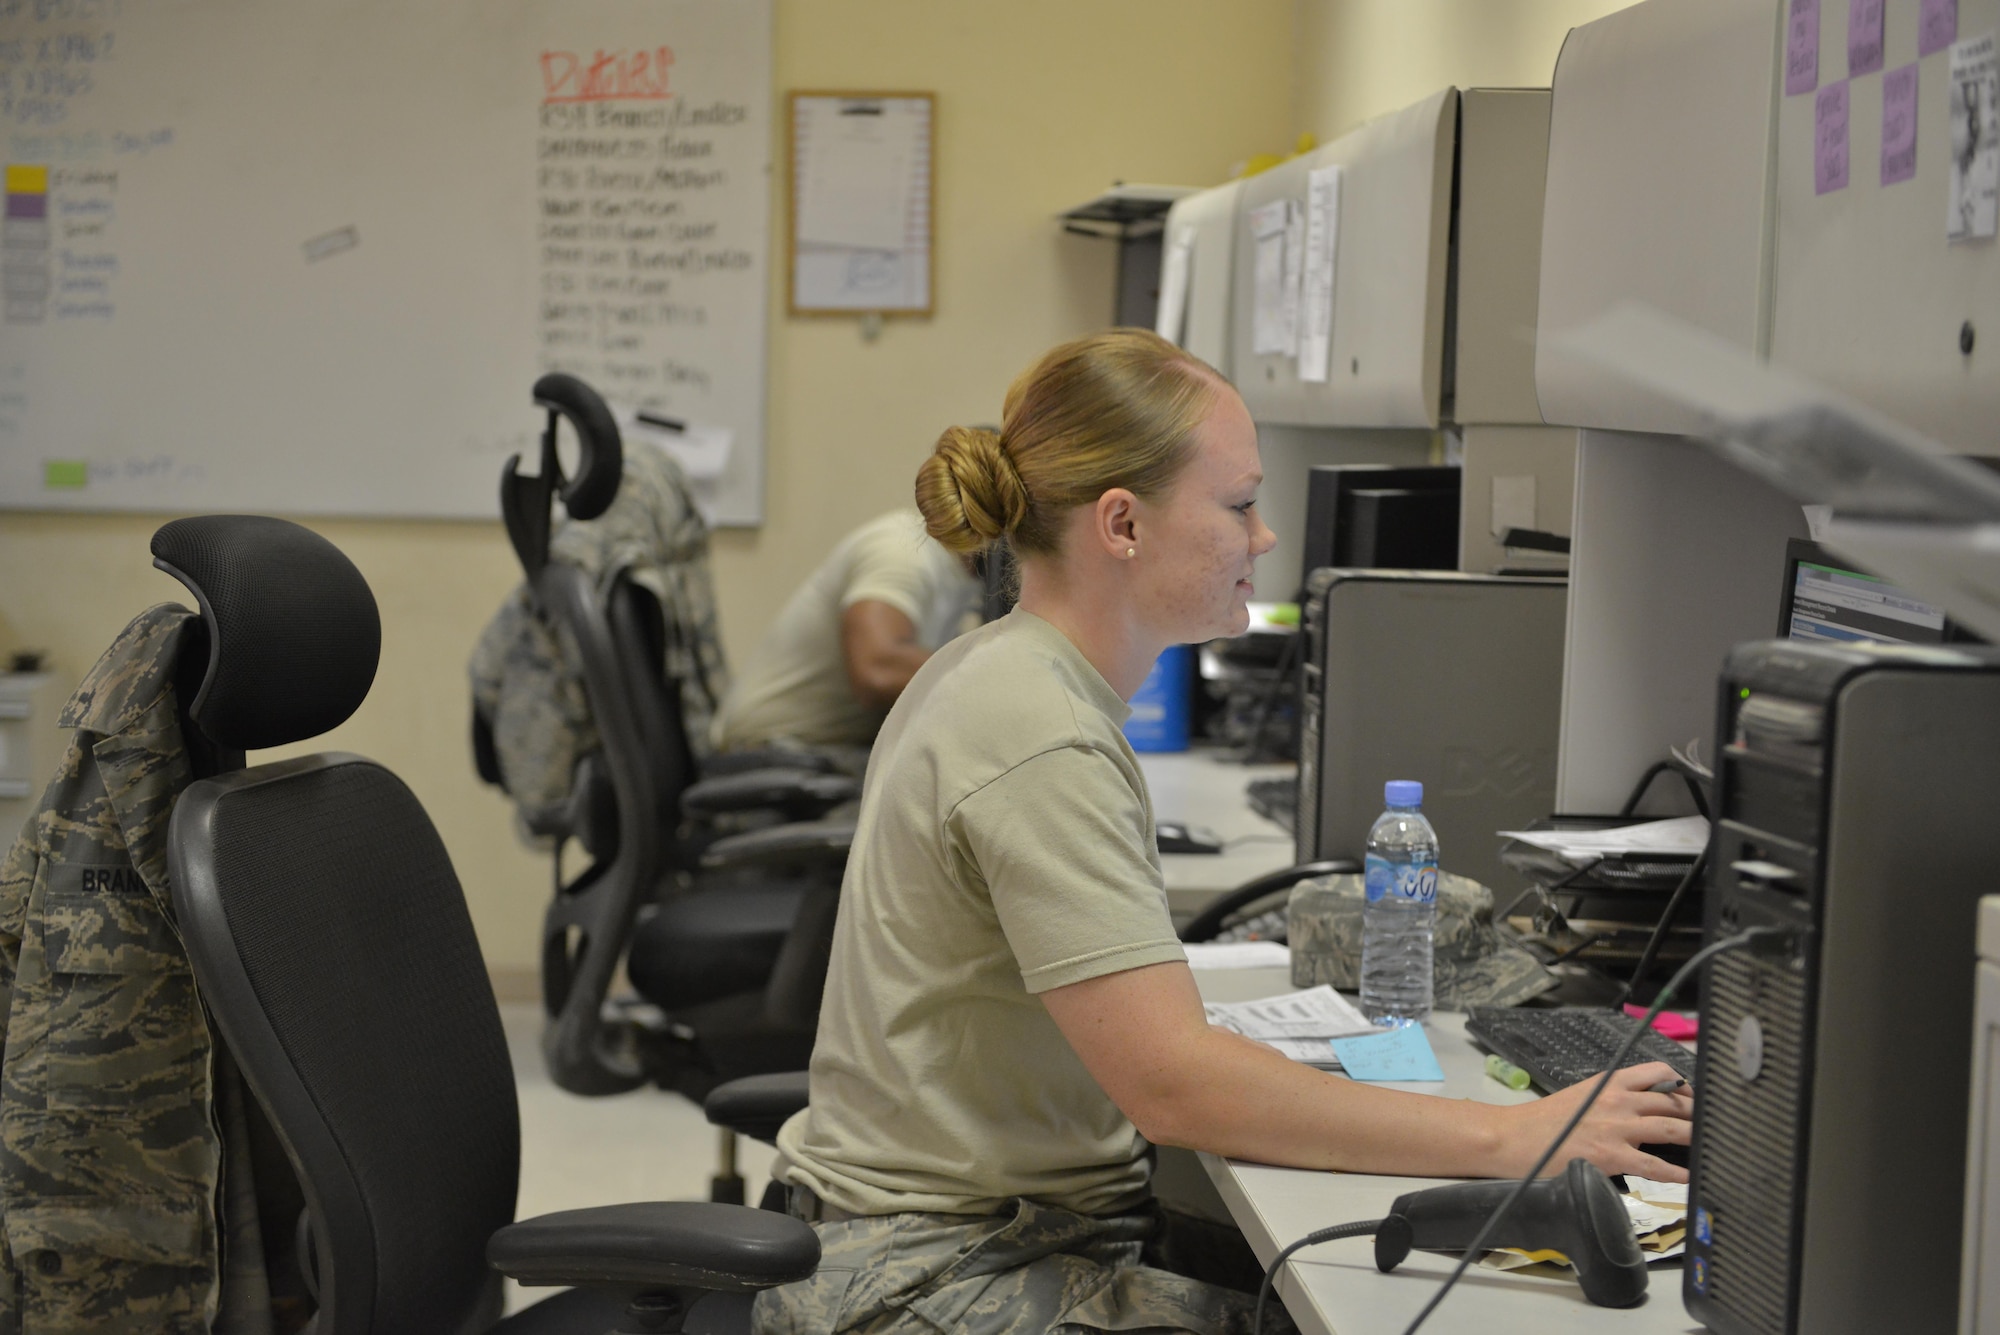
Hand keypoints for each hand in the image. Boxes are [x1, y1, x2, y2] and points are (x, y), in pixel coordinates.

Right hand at [1499, 1061, 1694, 1182]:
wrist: (1515, 1136)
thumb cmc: (1545, 1120)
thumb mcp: (1582, 1096)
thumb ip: (1611, 1099)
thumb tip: (1640, 1110)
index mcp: (1610, 1082)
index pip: (1659, 1072)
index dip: (1684, 1084)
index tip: (1695, 1097)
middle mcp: (1619, 1101)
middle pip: (1672, 1102)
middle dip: (1696, 1114)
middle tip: (1711, 1125)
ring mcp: (1618, 1128)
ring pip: (1671, 1129)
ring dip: (1695, 1138)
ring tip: (1710, 1146)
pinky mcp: (1612, 1156)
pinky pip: (1655, 1165)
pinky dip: (1676, 1173)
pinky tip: (1689, 1177)